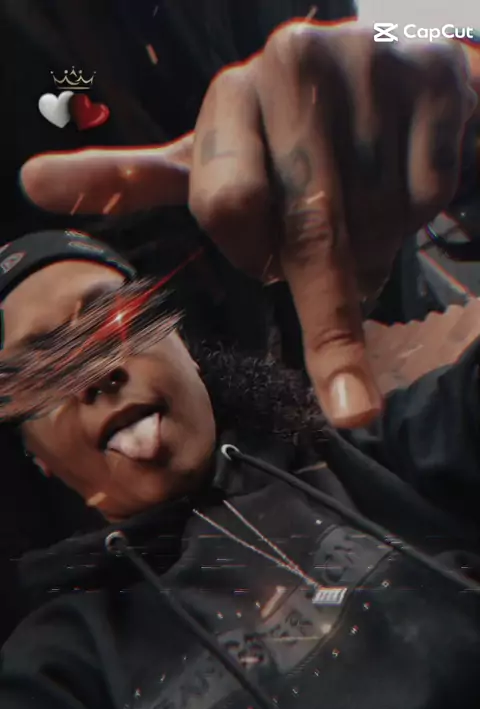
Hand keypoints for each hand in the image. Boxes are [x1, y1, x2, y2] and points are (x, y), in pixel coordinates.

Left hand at [21, 23, 475, 427]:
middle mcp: (289, 68)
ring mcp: (366, 65)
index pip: (227, 207)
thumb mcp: (208, 157)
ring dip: (375, 244)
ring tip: (368, 203)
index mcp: (227, 98)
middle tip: (341, 322)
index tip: (265, 260)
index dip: (253, 254)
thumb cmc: (288, 139)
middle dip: (331, 297)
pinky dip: (418, 213)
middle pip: (310, 230)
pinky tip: (404, 174)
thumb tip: (30, 182)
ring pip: (376, 221)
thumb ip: (130, 178)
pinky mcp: (431, 78)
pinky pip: (425, 196)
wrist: (396, 81)